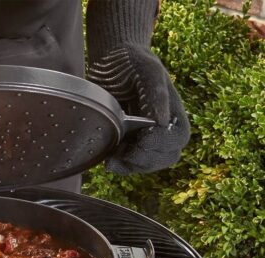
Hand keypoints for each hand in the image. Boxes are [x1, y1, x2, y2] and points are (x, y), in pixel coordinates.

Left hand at [88, 45, 189, 174]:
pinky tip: (109, 158)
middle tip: (126, 152)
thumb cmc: (133, 62)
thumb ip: (156, 93)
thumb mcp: (147, 71)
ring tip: (115, 155)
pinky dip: (119, 165)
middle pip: (164, 158)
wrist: (111, 64)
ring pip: (144, 165)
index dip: (162, 144)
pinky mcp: (125, 144)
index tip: (143, 139)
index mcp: (174, 114)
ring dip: (130, 165)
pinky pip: (127, 164)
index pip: (177, 139)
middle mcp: (162, 131)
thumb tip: (163, 122)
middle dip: (145, 160)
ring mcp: (143, 140)